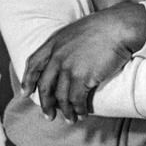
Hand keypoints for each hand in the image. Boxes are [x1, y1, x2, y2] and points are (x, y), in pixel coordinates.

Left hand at [23, 2, 145, 121]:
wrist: (120, 27)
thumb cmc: (106, 26)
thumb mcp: (78, 30)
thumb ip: (68, 44)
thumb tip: (71, 56)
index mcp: (54, 43)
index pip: (34, 64)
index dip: (28, 80)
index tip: (26, 93)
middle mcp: (57, 56)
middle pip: (45, 85)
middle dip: (46, 104)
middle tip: (48, 116)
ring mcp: (68, 68)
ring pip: (61, 96)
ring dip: (66, 111)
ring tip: (71, 119)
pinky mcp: (82, 77)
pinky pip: (76, 99)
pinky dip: (78, 109)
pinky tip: (83, 113)